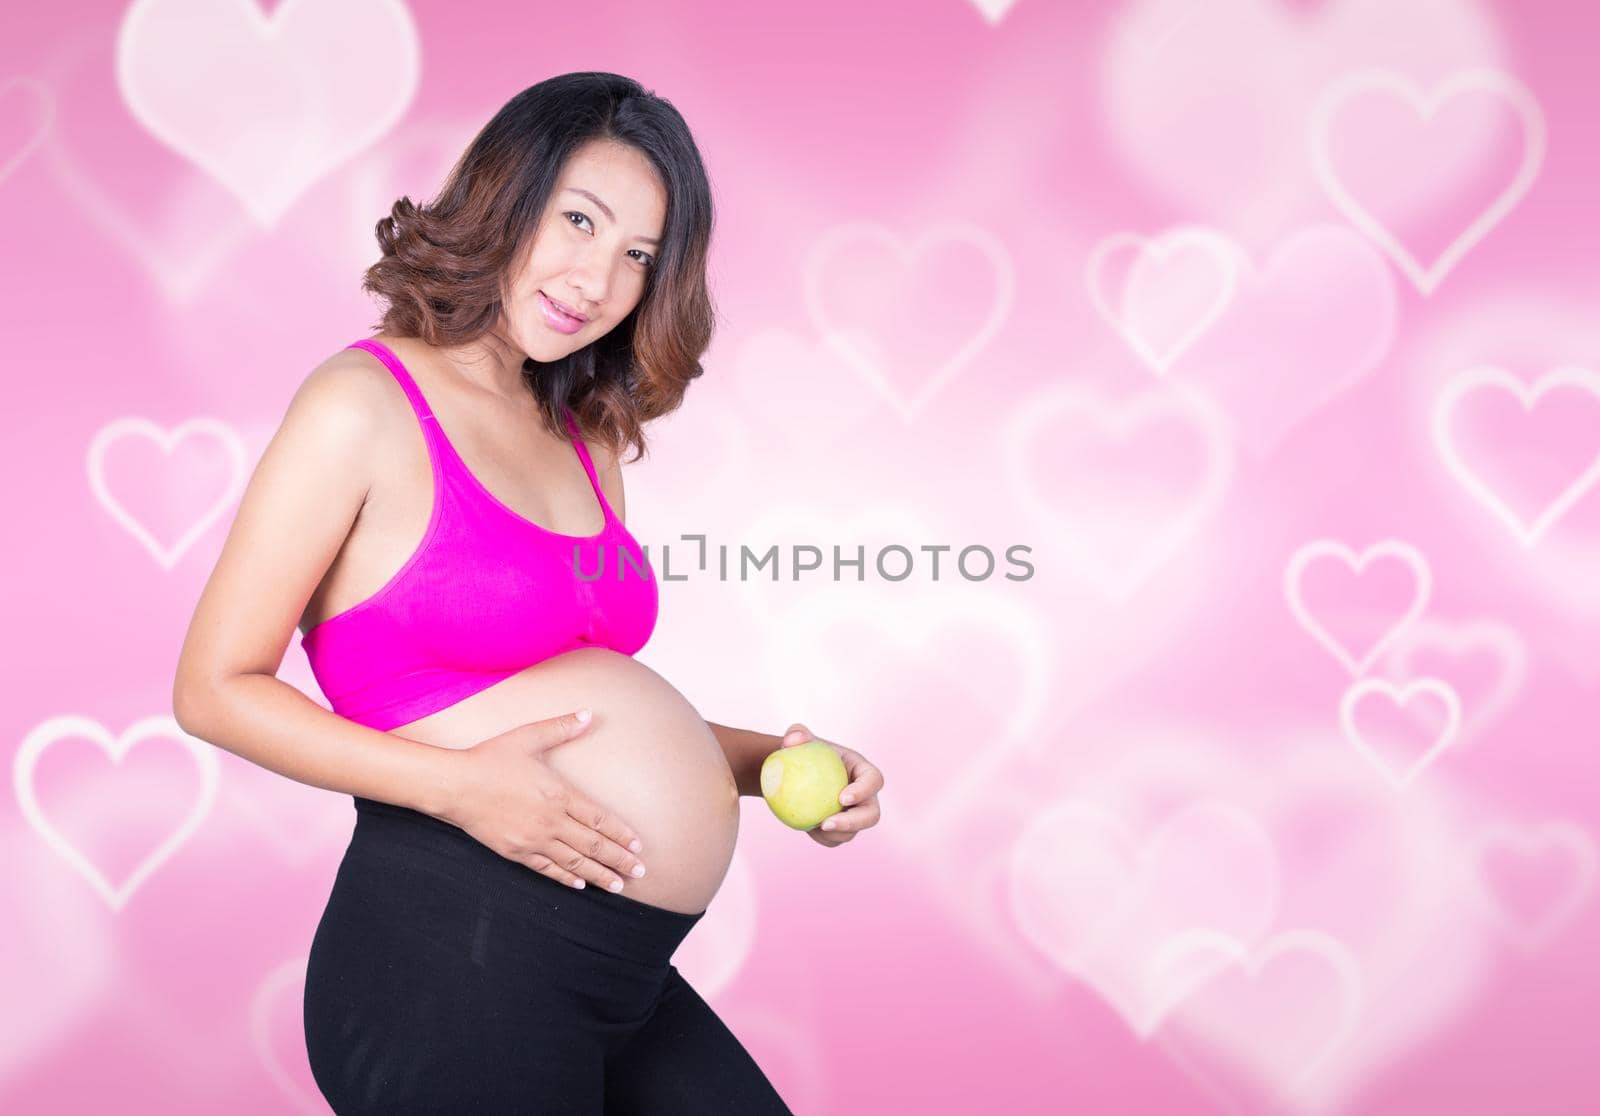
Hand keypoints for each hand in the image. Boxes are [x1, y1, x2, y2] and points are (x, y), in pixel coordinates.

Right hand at [440, 709, 649, 893]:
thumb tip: (589, 714)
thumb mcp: (529, 736)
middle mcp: (551, 821)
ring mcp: (533, 839)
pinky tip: (580, 885)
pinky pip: (547, 869)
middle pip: (593, 846)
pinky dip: (566, 878)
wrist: (455, 785)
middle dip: (620, 860)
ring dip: (599, 875)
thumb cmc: (492, 758)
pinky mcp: (515, 852)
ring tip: (618, 885)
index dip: (622, 834)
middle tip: (641, 872)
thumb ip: (561, 728)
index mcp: (559, 794)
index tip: (640, 846)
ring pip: (574, 863)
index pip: (600, 820)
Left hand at [779, 722, 882, 846]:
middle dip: (853, 822)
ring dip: (835, 834)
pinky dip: (823, 838)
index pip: (873, 780)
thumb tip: (792, 740)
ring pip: (854, 831)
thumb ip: (796, 734)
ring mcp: (854, 814)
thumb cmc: (802, 752)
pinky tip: (808, 829)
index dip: (864, 791)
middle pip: (871, 814)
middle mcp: (864, 795)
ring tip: (812, 827)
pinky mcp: (841, 828)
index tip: (842, 798)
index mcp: (862, 771)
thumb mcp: (799, 740)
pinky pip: (836, 840)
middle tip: (826, 823)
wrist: (795, 775)